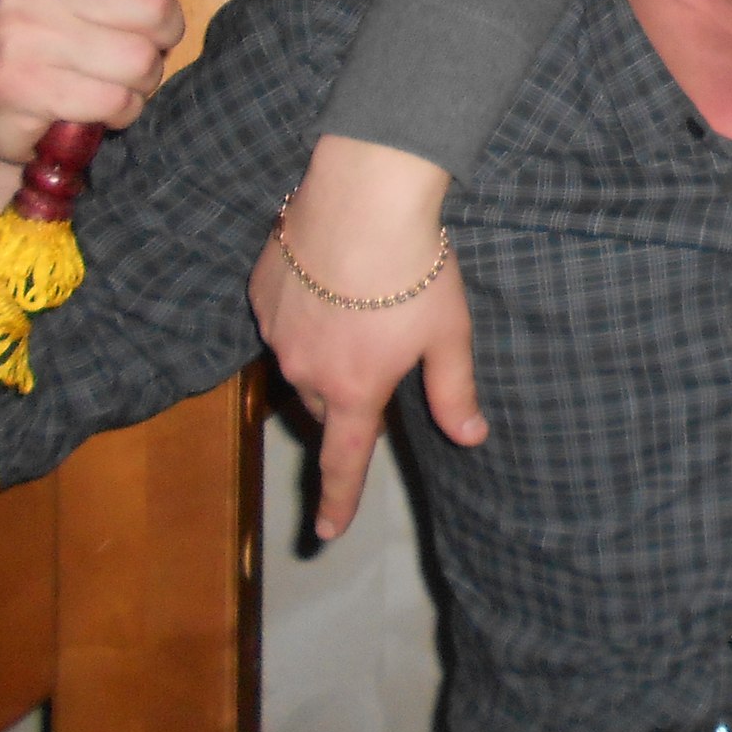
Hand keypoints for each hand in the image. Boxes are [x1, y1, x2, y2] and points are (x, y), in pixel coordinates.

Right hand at [0, 0, 220, 247]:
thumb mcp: (87, 4)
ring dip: (141, 83)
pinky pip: (115, 100)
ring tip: (110, 83)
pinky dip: (121, 112)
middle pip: (153, 5)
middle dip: (163, 40)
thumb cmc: (63, 54)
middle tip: (138, 53)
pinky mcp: (18, 82)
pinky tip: (95, 109)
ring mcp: (18, 32)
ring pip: (138, 60)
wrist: (1, 116)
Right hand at [249, 135, 485, 539]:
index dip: (338, 501)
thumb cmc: (415, 268)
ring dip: (326, 355)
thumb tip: (472, 437)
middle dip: (349, 401)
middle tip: (380, 365)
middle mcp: (306, 370)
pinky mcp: (260, 293)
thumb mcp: (448, 334)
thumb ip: (454, 392)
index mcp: (355, 390)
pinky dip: (305, 312)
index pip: (344, 461)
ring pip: (300, 363)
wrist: (361, 199)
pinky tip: (332, 280)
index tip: (326, 533)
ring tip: (362, 309)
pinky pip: (282, 318)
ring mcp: (276, 332)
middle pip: (325, 406)